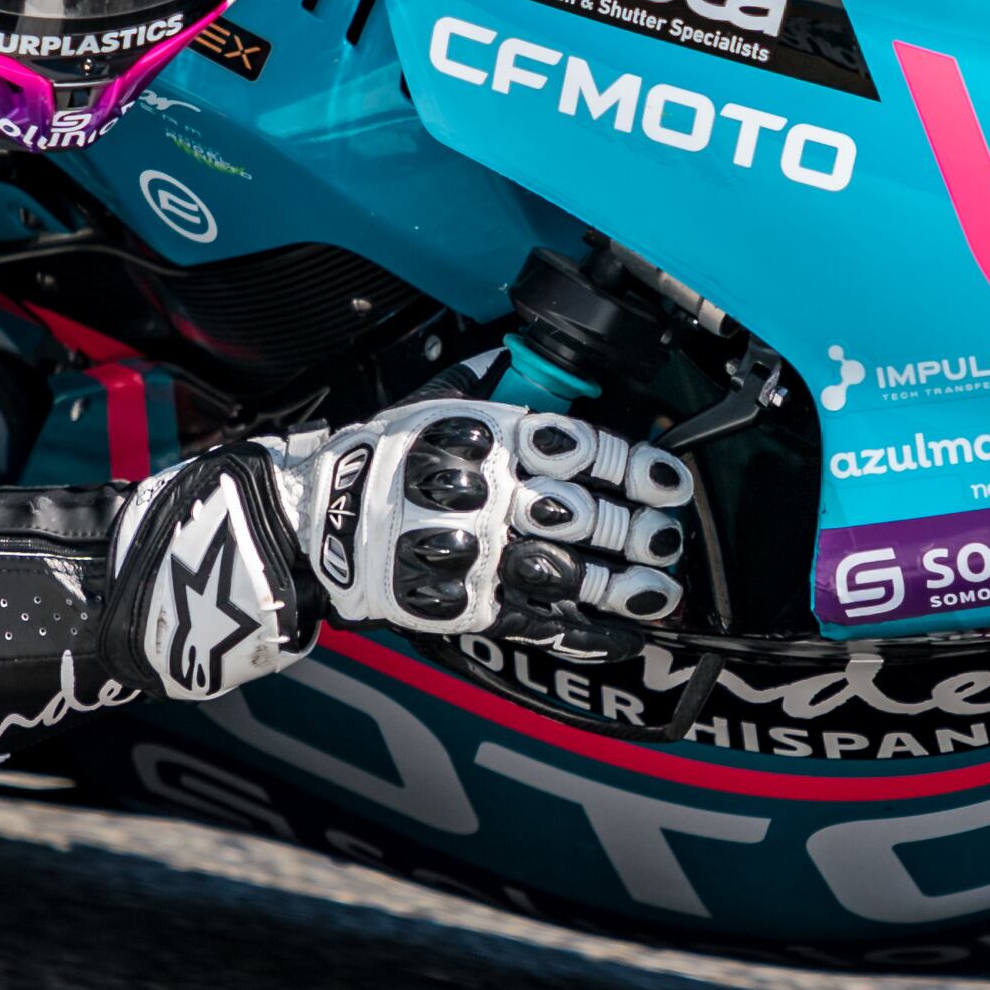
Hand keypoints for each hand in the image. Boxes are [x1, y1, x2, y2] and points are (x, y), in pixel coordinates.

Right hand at [278, 400, 698, 634]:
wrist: (317, 522)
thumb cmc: (384, 457)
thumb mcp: (433, 400)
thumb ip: (493, 381)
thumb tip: (539, 354)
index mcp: (486, 438)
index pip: (581, 450)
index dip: (636, 469)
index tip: (672, 484)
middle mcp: (485, 494)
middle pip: (581, 515)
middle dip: (636, 531)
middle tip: (670, 539)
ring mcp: (473, 553)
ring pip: (565, 572)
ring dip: (620, 586)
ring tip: (658, 590)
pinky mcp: (459, 603)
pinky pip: (533, 622)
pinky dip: (581, 633)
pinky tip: (620, 635)